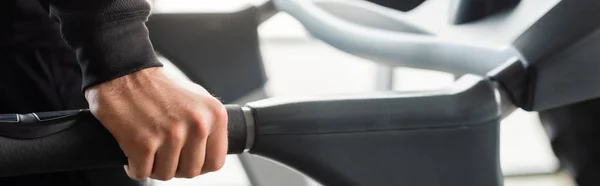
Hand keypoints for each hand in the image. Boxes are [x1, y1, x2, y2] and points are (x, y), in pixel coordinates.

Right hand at [85, 67, 227, 180]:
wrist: (124, 73)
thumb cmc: (159, 87)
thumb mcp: (198, 99)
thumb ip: (209, 124)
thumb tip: (212, 150)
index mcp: (214, 115)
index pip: (216, 161)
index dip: (200, 165)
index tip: (187, 160)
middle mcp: (197, 125)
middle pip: (191, 171)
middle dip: (175, 167)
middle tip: (163, 155)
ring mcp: (171, 135)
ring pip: (166, 175)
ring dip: (154, 167)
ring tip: (149, 150)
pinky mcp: (143, 143)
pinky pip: (141, 173)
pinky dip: (134, 167)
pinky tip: (133, 153)